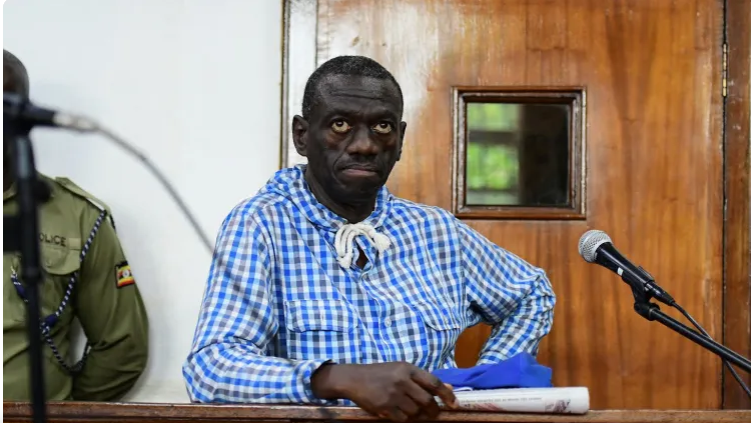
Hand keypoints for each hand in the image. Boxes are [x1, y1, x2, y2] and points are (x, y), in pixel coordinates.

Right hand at [311, 362, 457, 421]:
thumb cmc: (380, 373)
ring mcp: (393, 394)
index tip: (454, 404)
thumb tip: (448, 388)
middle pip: (427, 401)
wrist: (354, 378)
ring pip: (415, 412)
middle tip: (435, 414)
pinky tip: (401, 414)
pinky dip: (405, 419)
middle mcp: (402, 380)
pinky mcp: (384, 406)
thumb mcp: (401, 370)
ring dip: (418, 415)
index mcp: (407, 368)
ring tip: (415, 413)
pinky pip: (402, 419)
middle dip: (434, 411)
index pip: (434, 382)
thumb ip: (423, 379)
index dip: (446, 395)